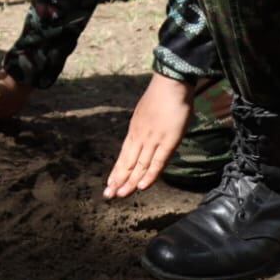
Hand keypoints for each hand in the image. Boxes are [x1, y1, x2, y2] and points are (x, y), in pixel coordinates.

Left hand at [104, 74, 194, 198]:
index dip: (117, 171)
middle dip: (118, 180)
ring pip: (140, 165)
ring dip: (130, 182)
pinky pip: (158, 162)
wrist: (171, 83)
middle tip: (109, 196)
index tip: (110, 184)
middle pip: (128, 162)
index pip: (124, 155)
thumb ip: (144, 128)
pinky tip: (142, 187)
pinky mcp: (168, 141)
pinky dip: (150, 175)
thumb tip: (145, 139)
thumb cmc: (161, 96)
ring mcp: (154, 139)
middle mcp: (140, 137)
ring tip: (121, 195)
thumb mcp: (145, 114)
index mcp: (135, 130)